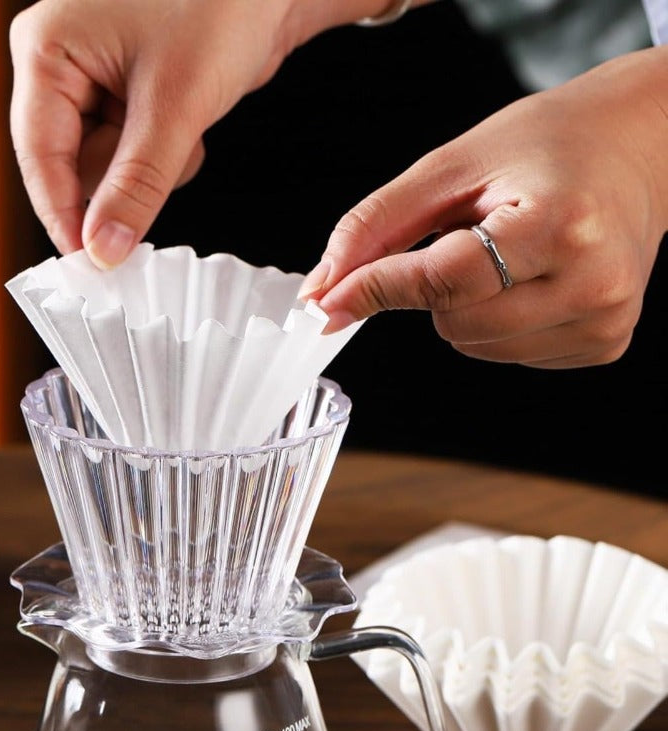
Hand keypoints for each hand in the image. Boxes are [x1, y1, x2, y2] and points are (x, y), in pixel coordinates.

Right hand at [9, 0, 300, 266]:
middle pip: (70, 166)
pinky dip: (162, 154)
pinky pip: (128, 155)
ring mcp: (90, 77)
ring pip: (103, 167)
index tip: (90, 266)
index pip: (38, 155)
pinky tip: (187, 116)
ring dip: (149, 167)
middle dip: (124, 176)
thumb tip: (102, 252)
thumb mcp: (176, 105)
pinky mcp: (122, 92)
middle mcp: (58, 61)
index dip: (64, 216)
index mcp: (45, 48)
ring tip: (184, 121)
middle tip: (168, 150)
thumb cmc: (223, 6)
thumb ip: (135, 186)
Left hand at [300, 47, 667, 367]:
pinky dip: (497, 323)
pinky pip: (506, 356)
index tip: (326, 302)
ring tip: (510, 252)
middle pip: (452, 322)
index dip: (377, 289)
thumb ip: (378, 227)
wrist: (640, 145)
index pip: (443, 280)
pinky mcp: (604, 343)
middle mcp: (594, 281)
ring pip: (473, 346)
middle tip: (472, 232)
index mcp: (562, 223)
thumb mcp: (453, 165)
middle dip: (435, 287)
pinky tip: (532, 279)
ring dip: (465, 307)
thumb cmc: (550, 146)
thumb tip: (323, 290)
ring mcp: (605, 320)